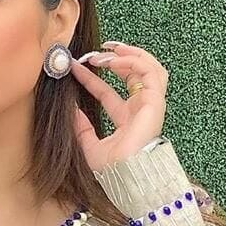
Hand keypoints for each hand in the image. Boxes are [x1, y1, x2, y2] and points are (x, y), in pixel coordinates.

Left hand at [68, 40, 168, 172]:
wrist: (123, 176)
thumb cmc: (111, 169)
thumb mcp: (87, 145)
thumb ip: (80, 127)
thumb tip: (70, 109)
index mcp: (126, 120)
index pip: (108, 92)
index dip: (92, 77)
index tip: (75, 66)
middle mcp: (140, 110)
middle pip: (135, 74)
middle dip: (119, 57)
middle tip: (99, 49)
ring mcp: (150, 106)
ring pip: (149, 69)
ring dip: (130, 54)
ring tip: (109, 49)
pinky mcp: (155, 103)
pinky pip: (150, 73)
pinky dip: (134, 61)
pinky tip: (116, 59)